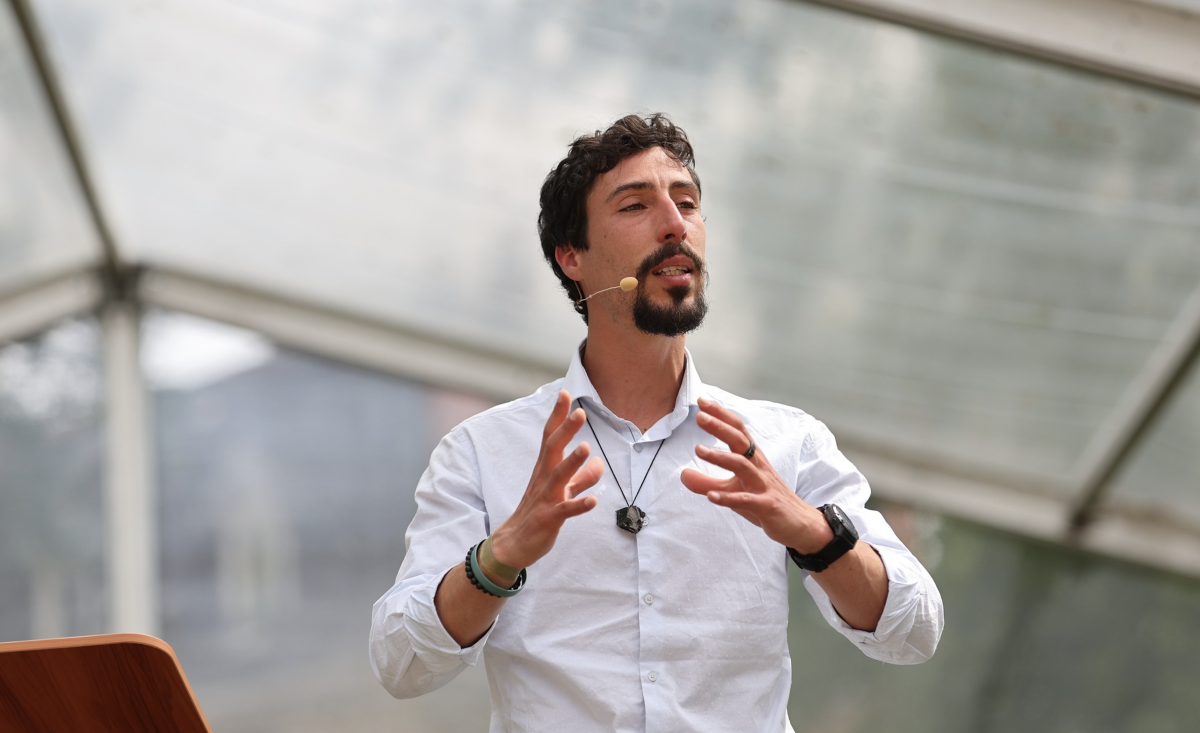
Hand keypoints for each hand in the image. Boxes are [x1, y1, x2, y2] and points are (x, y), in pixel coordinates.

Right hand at [490, 390, 603, 569]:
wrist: (514, 543)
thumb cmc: (539, 512)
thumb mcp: (562, 491)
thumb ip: (581, 477)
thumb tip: (599, 462)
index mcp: (545, 469)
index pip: (550, 436)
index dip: (558, 416)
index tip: (566, 393)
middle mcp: (543, 479)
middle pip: (553, 449)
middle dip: (566, 430)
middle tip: (580, 412)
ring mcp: (545, 498)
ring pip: (558, 477)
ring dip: (572, 463)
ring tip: (585, 448)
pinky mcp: (549, 519)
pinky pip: (564, 511)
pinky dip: (578, 505)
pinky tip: (592, 501)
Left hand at [680, 397, 832, 553]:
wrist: (799, 524)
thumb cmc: (764, 500)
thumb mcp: (733, 490)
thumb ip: (707, 483)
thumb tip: (682, 475)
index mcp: (752, 458)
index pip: (737, 430)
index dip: (721, 415)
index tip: (702, 401)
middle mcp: (759, 466)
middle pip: (740, 440)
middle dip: (720, 427)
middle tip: (699, 415)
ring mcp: (764, 485)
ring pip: (742, 465)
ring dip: (720, 457)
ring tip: (698, 449)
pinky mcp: (766, 505)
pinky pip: (746, 500)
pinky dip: (728, 498)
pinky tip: (711, 497)